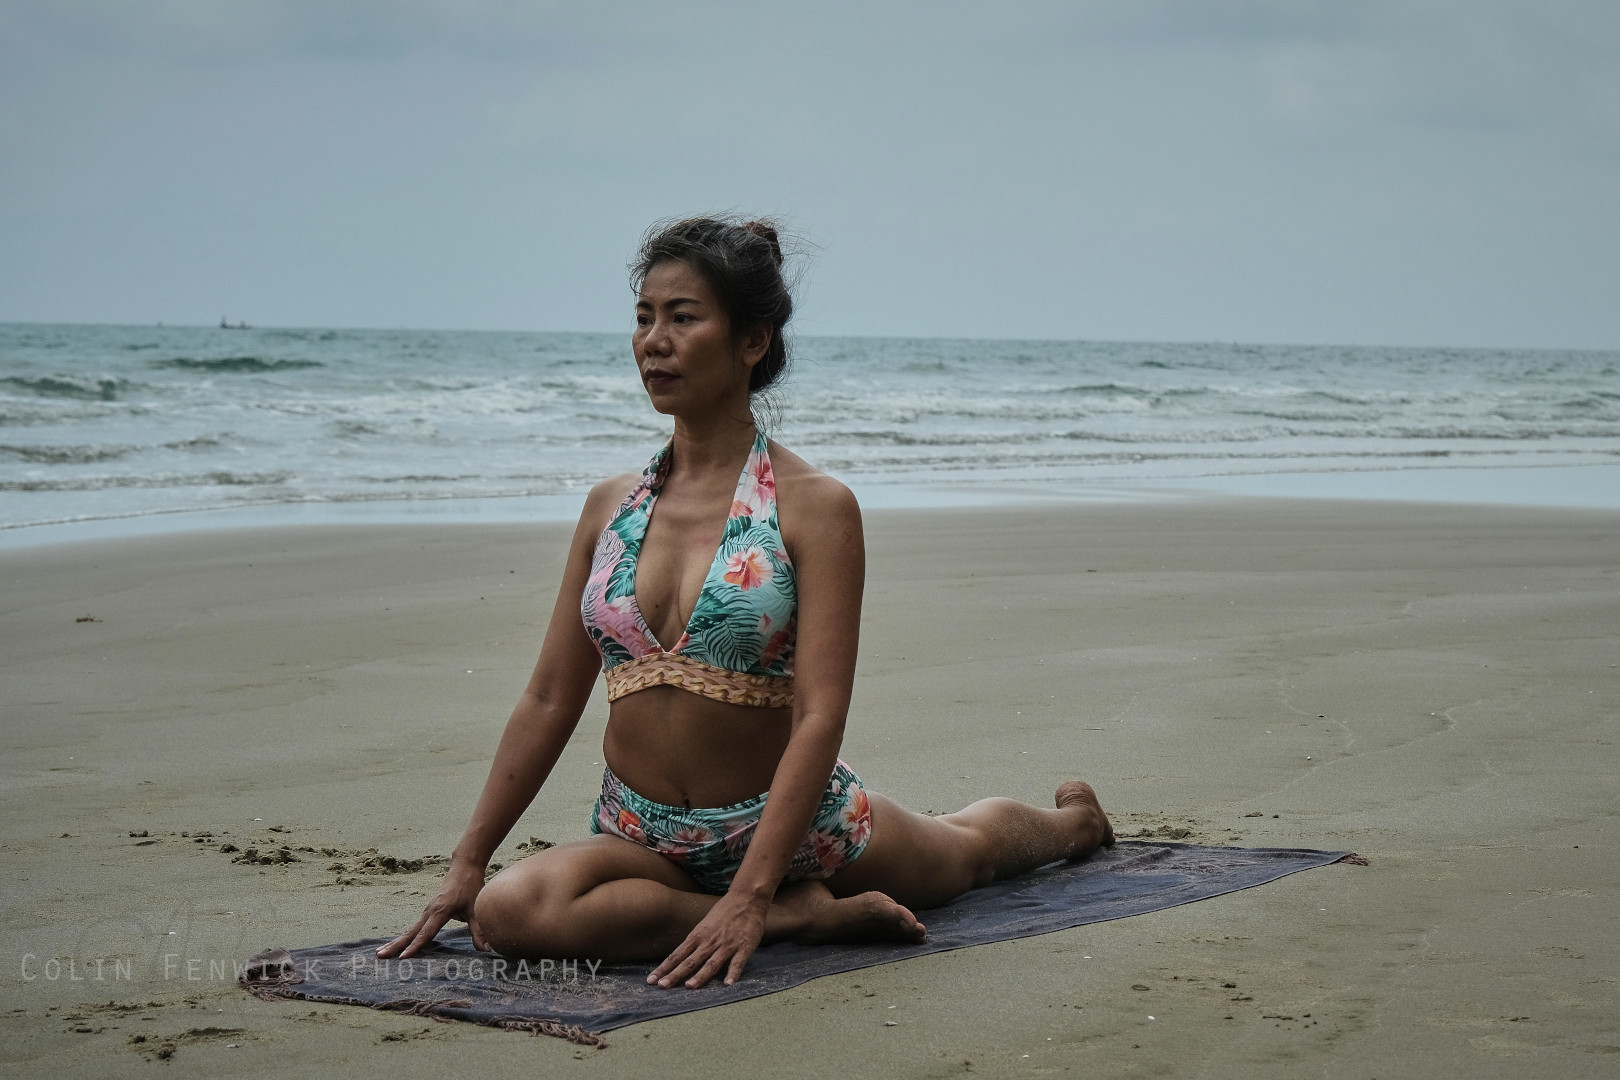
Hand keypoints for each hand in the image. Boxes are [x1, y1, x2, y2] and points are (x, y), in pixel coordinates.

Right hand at [376, 858, 488, 958]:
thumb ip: (479, 930)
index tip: (403, 958)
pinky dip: (404, 936)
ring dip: (396, 942)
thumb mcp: (476, 908)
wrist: (464, 867)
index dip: (416, 946)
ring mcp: (427, 910)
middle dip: (395, 945)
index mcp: (440, 911)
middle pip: (410, 932)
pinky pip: (414, 927)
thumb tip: (486, 949)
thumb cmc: (470, 886)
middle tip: (379, 956)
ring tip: (380, 953)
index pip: (426, 933)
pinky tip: (397, 944)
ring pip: (410, 930)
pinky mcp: (428, 910)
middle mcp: (430, 911)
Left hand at [647, 891, 767, 988]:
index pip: (677, 955)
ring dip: (700, 976)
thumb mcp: (704, 925)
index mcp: (698, 936)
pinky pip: (737, 962)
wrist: (746, 898)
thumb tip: (681, 958)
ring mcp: (727, 945)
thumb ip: (695, 942)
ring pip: (711, 963)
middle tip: (662, 986)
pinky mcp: (744, 947)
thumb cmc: (724, 912)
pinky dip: (733, 973)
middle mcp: (709, 941)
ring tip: (689, 987)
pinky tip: (728, 984)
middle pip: (690, 961)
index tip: (651, 980)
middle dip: (675, 975)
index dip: (664, 968)